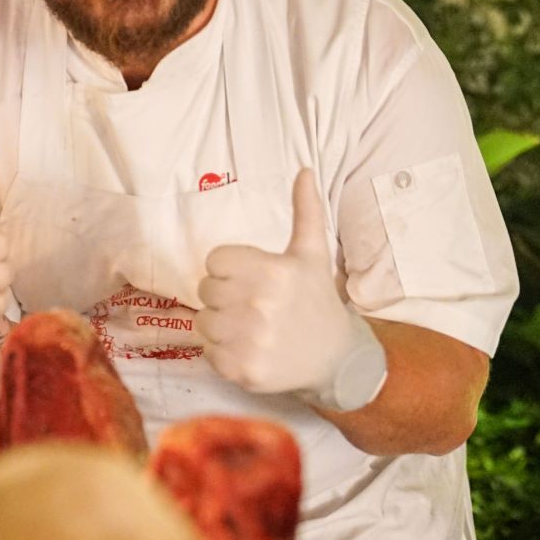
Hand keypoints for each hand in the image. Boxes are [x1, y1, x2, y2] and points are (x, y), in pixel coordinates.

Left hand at [194, 169, 385, 410]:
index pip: (214, 261)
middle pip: (205, 290)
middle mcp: (259, 305)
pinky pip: (207, 352)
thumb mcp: (313, 255)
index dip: (229, 270)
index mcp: (271, 271)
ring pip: (203, 322)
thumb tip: (304, 170)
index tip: (252, 280)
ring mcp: (249, 340)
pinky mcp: (241, 370)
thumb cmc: (317, 301)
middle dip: (225, 296)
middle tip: (253, 305)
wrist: (337, 360)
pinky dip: (223, 353)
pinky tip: (250, 349)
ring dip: (221, 325)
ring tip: (251, 327)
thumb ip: (305, 211)